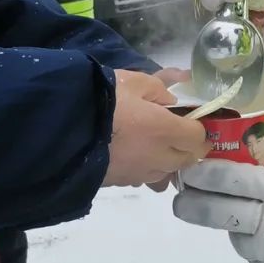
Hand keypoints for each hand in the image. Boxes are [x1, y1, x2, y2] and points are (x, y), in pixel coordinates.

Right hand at [103, 71, 210, 186]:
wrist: (63, 126)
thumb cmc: (103, 98)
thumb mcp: (134, 81)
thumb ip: (160, 89)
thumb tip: (172, 101)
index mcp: (166, 131)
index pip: (199, 138)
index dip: (200, 129)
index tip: (195, 119)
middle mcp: (157, 157)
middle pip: (187, 160)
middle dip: (188, 147)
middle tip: (181, 131)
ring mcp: (138, 173)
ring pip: (165, 172)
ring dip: (168, 160)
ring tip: (157, 143)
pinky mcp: (119, 181)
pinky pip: (143, 176)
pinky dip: (146, 166)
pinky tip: (134, 153)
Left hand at [173, 132, 263, 262]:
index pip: (231, 180)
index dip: (206, 172)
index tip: (189, 165)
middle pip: (218, 211)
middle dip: (192, 201)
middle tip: (178, 192)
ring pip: (228, 231)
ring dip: (212, 218)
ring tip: (196, 205)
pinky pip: (246, 244)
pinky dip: (239, 232)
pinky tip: (236, 221)